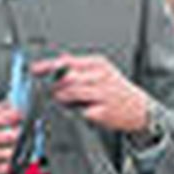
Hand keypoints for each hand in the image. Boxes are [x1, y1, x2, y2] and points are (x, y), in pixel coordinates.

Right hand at [0, 102, 22, 173]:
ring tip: (26, 148)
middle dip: (25, 134)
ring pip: (10, 153)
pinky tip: (14, 163)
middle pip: (14, 135)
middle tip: (31, 133)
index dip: (23, 116)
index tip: (27, 116)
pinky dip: (10, 167)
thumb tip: (8, 103)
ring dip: (21, 151)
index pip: (11, 116)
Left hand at [34, 53, 150, 134]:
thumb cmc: (116, 90)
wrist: (140, 109)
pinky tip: (75, 110)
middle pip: (67, 78)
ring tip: (60, 101)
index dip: (48, 66)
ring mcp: (103, 94)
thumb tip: (57, 61)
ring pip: (71, 93)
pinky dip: (74, 111)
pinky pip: (80, 111)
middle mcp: (101, 77)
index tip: (34, 70)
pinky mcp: (103, 112)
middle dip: (54, 85)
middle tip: (48, 91)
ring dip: (61, 98)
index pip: (68, 61)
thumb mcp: (101, 71)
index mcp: (98, 64)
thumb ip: (79, 66)